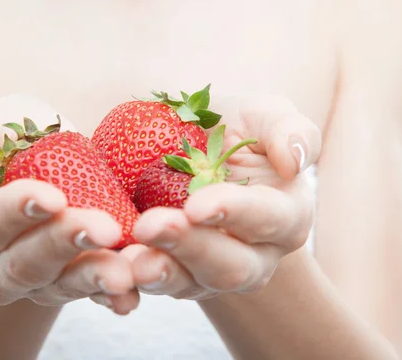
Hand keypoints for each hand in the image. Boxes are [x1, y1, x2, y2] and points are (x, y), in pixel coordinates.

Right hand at [0, 94, 138, 313]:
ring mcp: (33, 283)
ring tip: (123, 271)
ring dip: (92, 277)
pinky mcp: (69, 286)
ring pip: (58, 287)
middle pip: (22, 265)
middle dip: (63, 245)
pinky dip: (111, 296)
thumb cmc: (5, 137)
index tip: (52, 197)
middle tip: (103, 228)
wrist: (47, 154)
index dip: (16, 212)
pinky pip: (89, 296)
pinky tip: (131, 294)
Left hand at [128, 94, 321, 299]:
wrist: (194, 150)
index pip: (267, 219)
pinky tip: (107, 270)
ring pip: (188, 285)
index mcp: (285, 216)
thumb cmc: (236, 131)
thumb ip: (290, 130)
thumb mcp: (265, 116)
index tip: (196, 205)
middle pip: (229, 266)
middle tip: (150, 226)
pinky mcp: (174, 275)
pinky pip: (153, 286)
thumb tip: (294, 160)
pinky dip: (128, 282)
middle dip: (189, 248)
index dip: (234, 213)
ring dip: (157, 274)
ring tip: (127, 261)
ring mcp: (210, 271)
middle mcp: (254, 255)